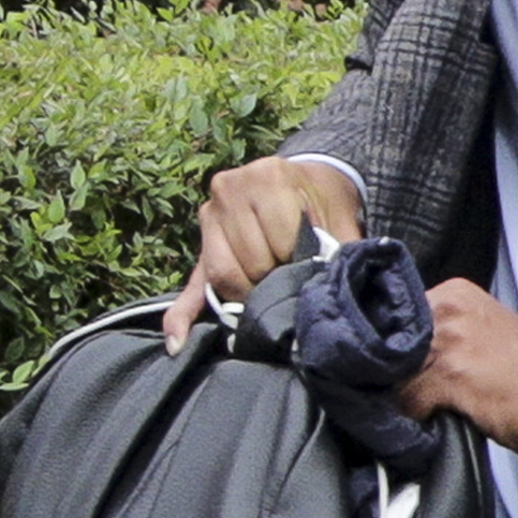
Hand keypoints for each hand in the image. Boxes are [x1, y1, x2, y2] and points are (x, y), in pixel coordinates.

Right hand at [165, 157, 362, 348]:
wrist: (303, 176)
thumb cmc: (322, 197)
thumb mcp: (339, 213)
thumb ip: (340, 245)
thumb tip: (336, 283)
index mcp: (268, 178)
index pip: (280, 241)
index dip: (299, 264)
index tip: (311, 269)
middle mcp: (230, 190)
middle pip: (250, 261)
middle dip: (275, 280)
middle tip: (293, 282)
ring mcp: (210, 214)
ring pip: (223, 274)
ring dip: (248, 294)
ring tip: (269, 295)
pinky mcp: (201, 241)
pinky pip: (189, 283)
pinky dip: (181, 315)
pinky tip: (177, 342)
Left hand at [396, 280, 517, 459]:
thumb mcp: (483, 335)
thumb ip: (442, 337)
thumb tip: (395, 363)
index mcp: (455, 294)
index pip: (391, 318)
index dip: (387, 350)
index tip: (399, 370)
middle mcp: (448, 309)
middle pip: (383, 346)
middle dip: (390, 375)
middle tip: (415, 394)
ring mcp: (448, 340)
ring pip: (390, 376)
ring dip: (402, 400)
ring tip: (432, 410)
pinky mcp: (450, 376)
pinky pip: (407, 403)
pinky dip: (416, 420)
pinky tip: (441, 420)